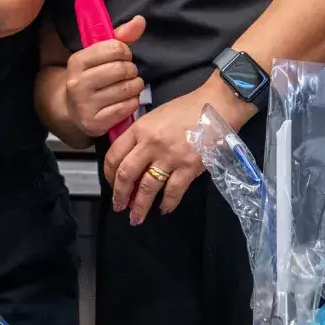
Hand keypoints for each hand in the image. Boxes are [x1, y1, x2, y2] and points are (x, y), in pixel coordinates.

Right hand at [62, 15, 145, 138]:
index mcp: (77, 61)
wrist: (73, 109)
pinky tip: (127, 100)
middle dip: (131, 70)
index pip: (114, 48)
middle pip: (121, 69)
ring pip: (126, 89)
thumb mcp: (100, 55)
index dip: (125, 52)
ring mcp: (84, 105)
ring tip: (130, 86)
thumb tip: (140, 20)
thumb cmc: (92, 76)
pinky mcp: (94, 123)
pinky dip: (133, 102)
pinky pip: (126, 108)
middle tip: (128, 73)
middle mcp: (77, 83)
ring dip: (135, 87)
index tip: (123, 57)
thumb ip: (121, 36)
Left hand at [103, 76, 254, 225]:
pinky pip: (173, 191)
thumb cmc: (185, 108)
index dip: (109, 174)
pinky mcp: (189, 167)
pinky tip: (163, 209)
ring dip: (140, 206)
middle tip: (118, 206)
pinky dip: (167, 203)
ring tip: (136, 217)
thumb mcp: (155, 116)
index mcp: (139, 129)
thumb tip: (131, 157)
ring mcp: (170, 157)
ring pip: (148, 187)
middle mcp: (150, 144)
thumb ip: (141, 135)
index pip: (114, 155)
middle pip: (127, 174)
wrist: (216, 106)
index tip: (111, 184)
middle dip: (120, 195)